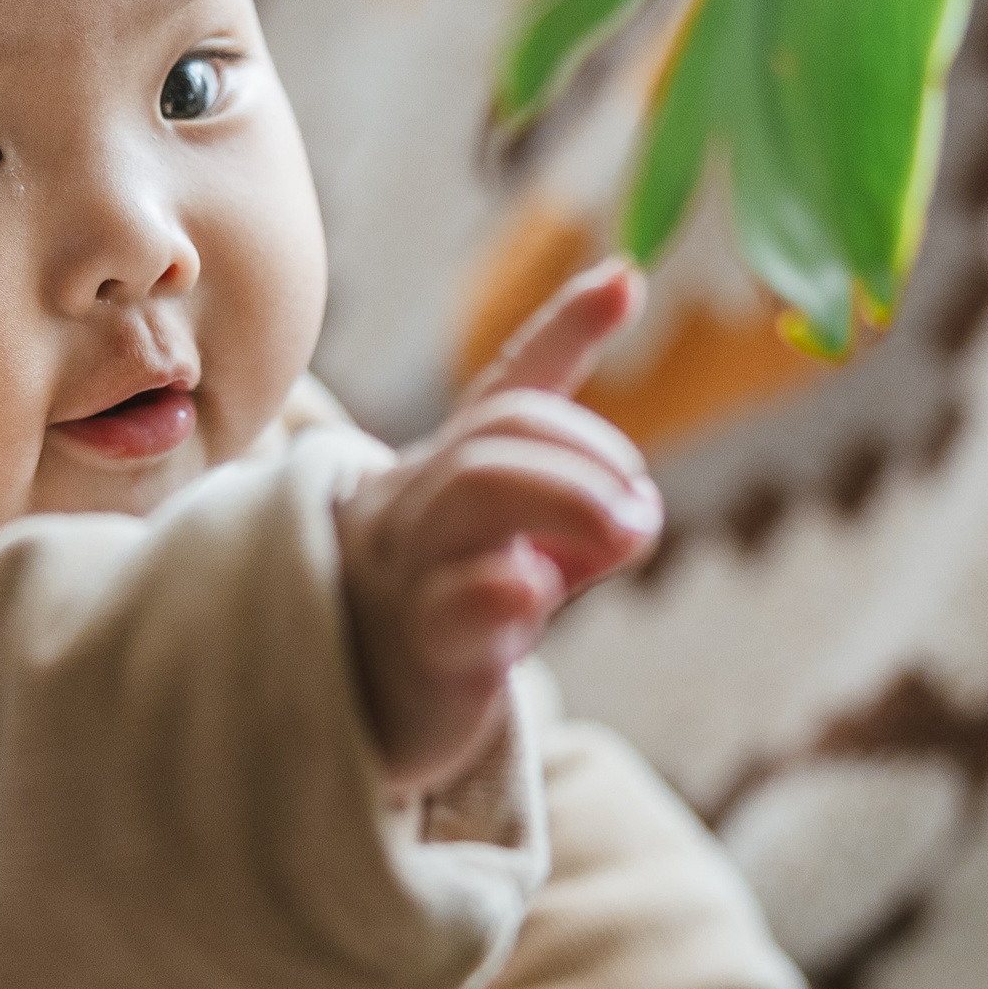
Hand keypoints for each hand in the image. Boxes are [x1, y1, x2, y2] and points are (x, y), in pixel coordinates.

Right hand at [337, 258, 659, 792]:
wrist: (345, 710)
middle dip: (585, 459)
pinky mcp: (421, 645)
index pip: (509, 388)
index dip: (567, 329)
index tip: (626, 278)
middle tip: (640, 516)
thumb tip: (642, 506)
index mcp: (450, 469)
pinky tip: (534, 591)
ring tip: (624, 538)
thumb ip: (571, 518)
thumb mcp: (505, 551)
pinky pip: (455, 601)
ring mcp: (414, 568)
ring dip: (571, 500)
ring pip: (473, 492)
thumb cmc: (438, 614)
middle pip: (496, 436)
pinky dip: (503, 587)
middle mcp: (422, 502)